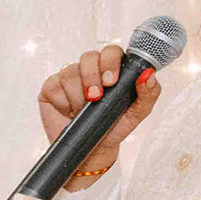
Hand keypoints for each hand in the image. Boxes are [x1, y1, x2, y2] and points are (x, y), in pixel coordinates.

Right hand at [35, 40, 161, 186]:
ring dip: (78, 95)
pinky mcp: (51, 88)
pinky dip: (63, 101)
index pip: (110, 51)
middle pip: (88, 57)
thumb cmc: (113, 126)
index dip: (109, 62)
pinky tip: (69, 111)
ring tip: (83, 110)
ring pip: (70, 73)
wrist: (93, 148)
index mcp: (111, 69)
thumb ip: (149, 92)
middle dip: (92, 77)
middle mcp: (90, 70)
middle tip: (95, 97)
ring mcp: (69, 78)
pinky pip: (54, 86)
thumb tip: (148, 74)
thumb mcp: (138, 112)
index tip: (111, 82)